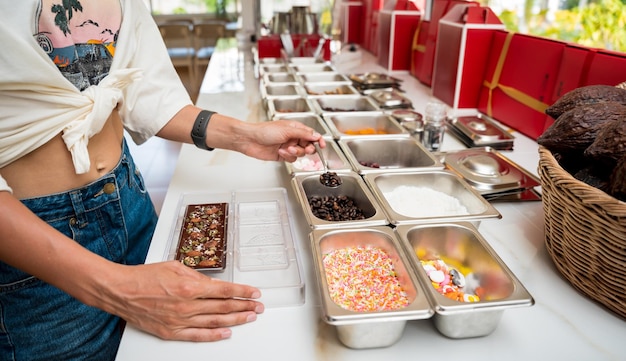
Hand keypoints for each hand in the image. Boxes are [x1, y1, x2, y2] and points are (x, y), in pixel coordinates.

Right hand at [103, 261, 262, 341]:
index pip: (224, 290)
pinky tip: (227, 333)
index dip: (243, 292)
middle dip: (244, 306)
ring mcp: (179, 320)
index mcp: (189, 286)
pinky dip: (214, 336)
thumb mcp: (175, 266)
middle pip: (223, 307)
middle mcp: (186, 305)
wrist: (121, 291)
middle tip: (258, 306)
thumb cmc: (144, 277)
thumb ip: (196, 275)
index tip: (255, 292)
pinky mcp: (171, 332)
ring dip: (236, 320)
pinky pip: (197, 336)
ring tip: (250, 317)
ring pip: (215, 322)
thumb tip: (212, 283)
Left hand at [241, 119, 325, 161]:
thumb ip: (303, 133)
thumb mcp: (287, 130)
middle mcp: (293, 137)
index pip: (311, 134)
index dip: (318, 140)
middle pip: (308, 145)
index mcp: (295, 128)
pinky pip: (292, 159)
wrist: (250, 140)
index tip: (323, 145)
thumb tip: (316, 135)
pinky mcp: (282, 155)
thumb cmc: (264, 131)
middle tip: (306, 149)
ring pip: (300, 154)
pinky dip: (288, 157)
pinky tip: (280, 152)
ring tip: (287, 149)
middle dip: (308, 148)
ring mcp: (288, 147)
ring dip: (295, 152)